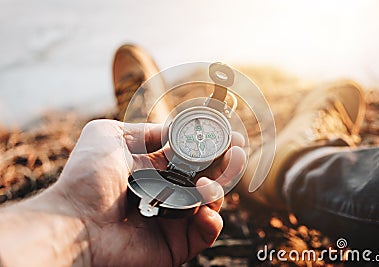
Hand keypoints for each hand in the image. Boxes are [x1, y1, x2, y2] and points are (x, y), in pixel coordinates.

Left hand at [54, 119, 245, 265]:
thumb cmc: (88, 177)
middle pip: (207, 177)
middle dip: (227, 163)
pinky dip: (213, 222)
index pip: (191, 156)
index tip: (229, 133)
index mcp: (153, 169)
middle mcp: (166, 192)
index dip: (212, 144)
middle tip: (238, 150)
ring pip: (211, 204)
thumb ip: (144, 131)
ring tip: (207, 184)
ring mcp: (172, 218)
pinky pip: (205, 233)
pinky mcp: (175, 244)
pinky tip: (206, 211)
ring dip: (219, 190)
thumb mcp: (109, 135)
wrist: (74, 222)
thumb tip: (172, 129)